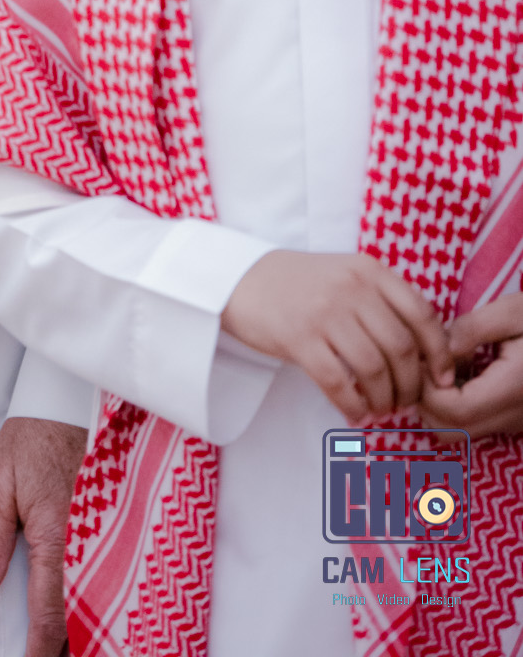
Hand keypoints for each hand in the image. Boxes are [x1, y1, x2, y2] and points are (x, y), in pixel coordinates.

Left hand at [0, 416, 86, 656]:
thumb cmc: (28, 442)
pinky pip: (107, 579)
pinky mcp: (112, 531)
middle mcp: (87, 545)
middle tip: (46, 654)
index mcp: (55, 538)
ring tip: (64, 643)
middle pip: (82, 617)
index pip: (50, 612)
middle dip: (68, 644)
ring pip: (100, 603)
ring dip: (84, 626)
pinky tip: (84, 615)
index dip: (40, 648)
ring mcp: (105, 539)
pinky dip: (96, 603)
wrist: (67, 403)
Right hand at [222, 250, 454, 422]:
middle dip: (410, 385)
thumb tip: (425, 356)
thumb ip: (383, 303)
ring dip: (383, 399)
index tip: (441, 380)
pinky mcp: (298, 338)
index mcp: (369, 270)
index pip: (422, 315)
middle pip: (401, 348)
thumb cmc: (303, 285)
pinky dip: (353, 406)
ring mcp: (324, 312)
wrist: (241, 279)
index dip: (439, 354)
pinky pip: (338, 383)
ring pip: (373, 369)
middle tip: (405, 402)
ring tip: (380, 408)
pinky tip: (354, 413)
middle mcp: (351, 288)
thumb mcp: (347, 276)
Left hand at [419, 292, 522, 434]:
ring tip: (439, 364)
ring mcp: (516, 423)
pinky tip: (458, 373)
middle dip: (425, 400)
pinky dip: (454, 407)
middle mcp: (515, 415)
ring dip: (438, 405)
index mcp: (514, 387)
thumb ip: (471, 330)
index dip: (427, 390)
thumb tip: (437, 352)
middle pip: (450, 431)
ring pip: (460, 433)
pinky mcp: (515, 421)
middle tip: (422, 361)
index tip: (419, 358)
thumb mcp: (513, 310)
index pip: (455, 411)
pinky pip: (474, 425)